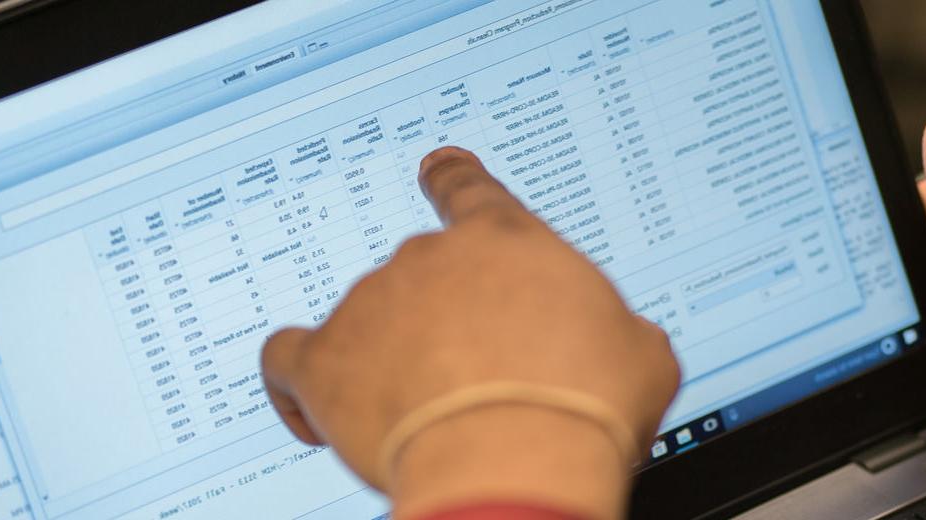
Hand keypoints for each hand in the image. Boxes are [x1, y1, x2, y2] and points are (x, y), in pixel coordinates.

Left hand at [259, 147, 679, 519]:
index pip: (467, 189)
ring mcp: (369, 304)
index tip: (437, 170)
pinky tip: (317, 415)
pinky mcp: (324, 362)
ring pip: (367, 324)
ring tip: (434, 422)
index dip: (451, 180)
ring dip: (390, 362)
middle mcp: (429, 257)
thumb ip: (611, 327)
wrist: (517, 463)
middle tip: (482, 383)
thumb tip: (614, 345)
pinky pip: (288, 362)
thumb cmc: (583, 405)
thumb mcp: (638, 352)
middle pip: (423, 277)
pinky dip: (299, 389)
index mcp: (505, 240)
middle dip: (445, 326)